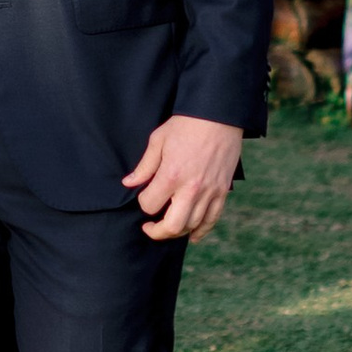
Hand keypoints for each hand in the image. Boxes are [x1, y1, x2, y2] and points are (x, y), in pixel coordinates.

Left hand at [123, 115, 242, 242]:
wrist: (218, 116)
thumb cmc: (185, 125)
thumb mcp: (158, 140)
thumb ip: (144, 166)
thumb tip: (129, 183)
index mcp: (171, 175)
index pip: (149, 204)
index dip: (143, 203)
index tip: (143, 195)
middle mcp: (191, 188)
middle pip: (172, 226)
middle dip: (157, 231)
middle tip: (149, 227)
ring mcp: (209, 192)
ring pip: (192, 226)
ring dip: (177, 231)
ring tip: (168, 225)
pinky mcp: (222, 191)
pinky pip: (212, 219)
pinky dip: (201, 231)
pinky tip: (192, 235)